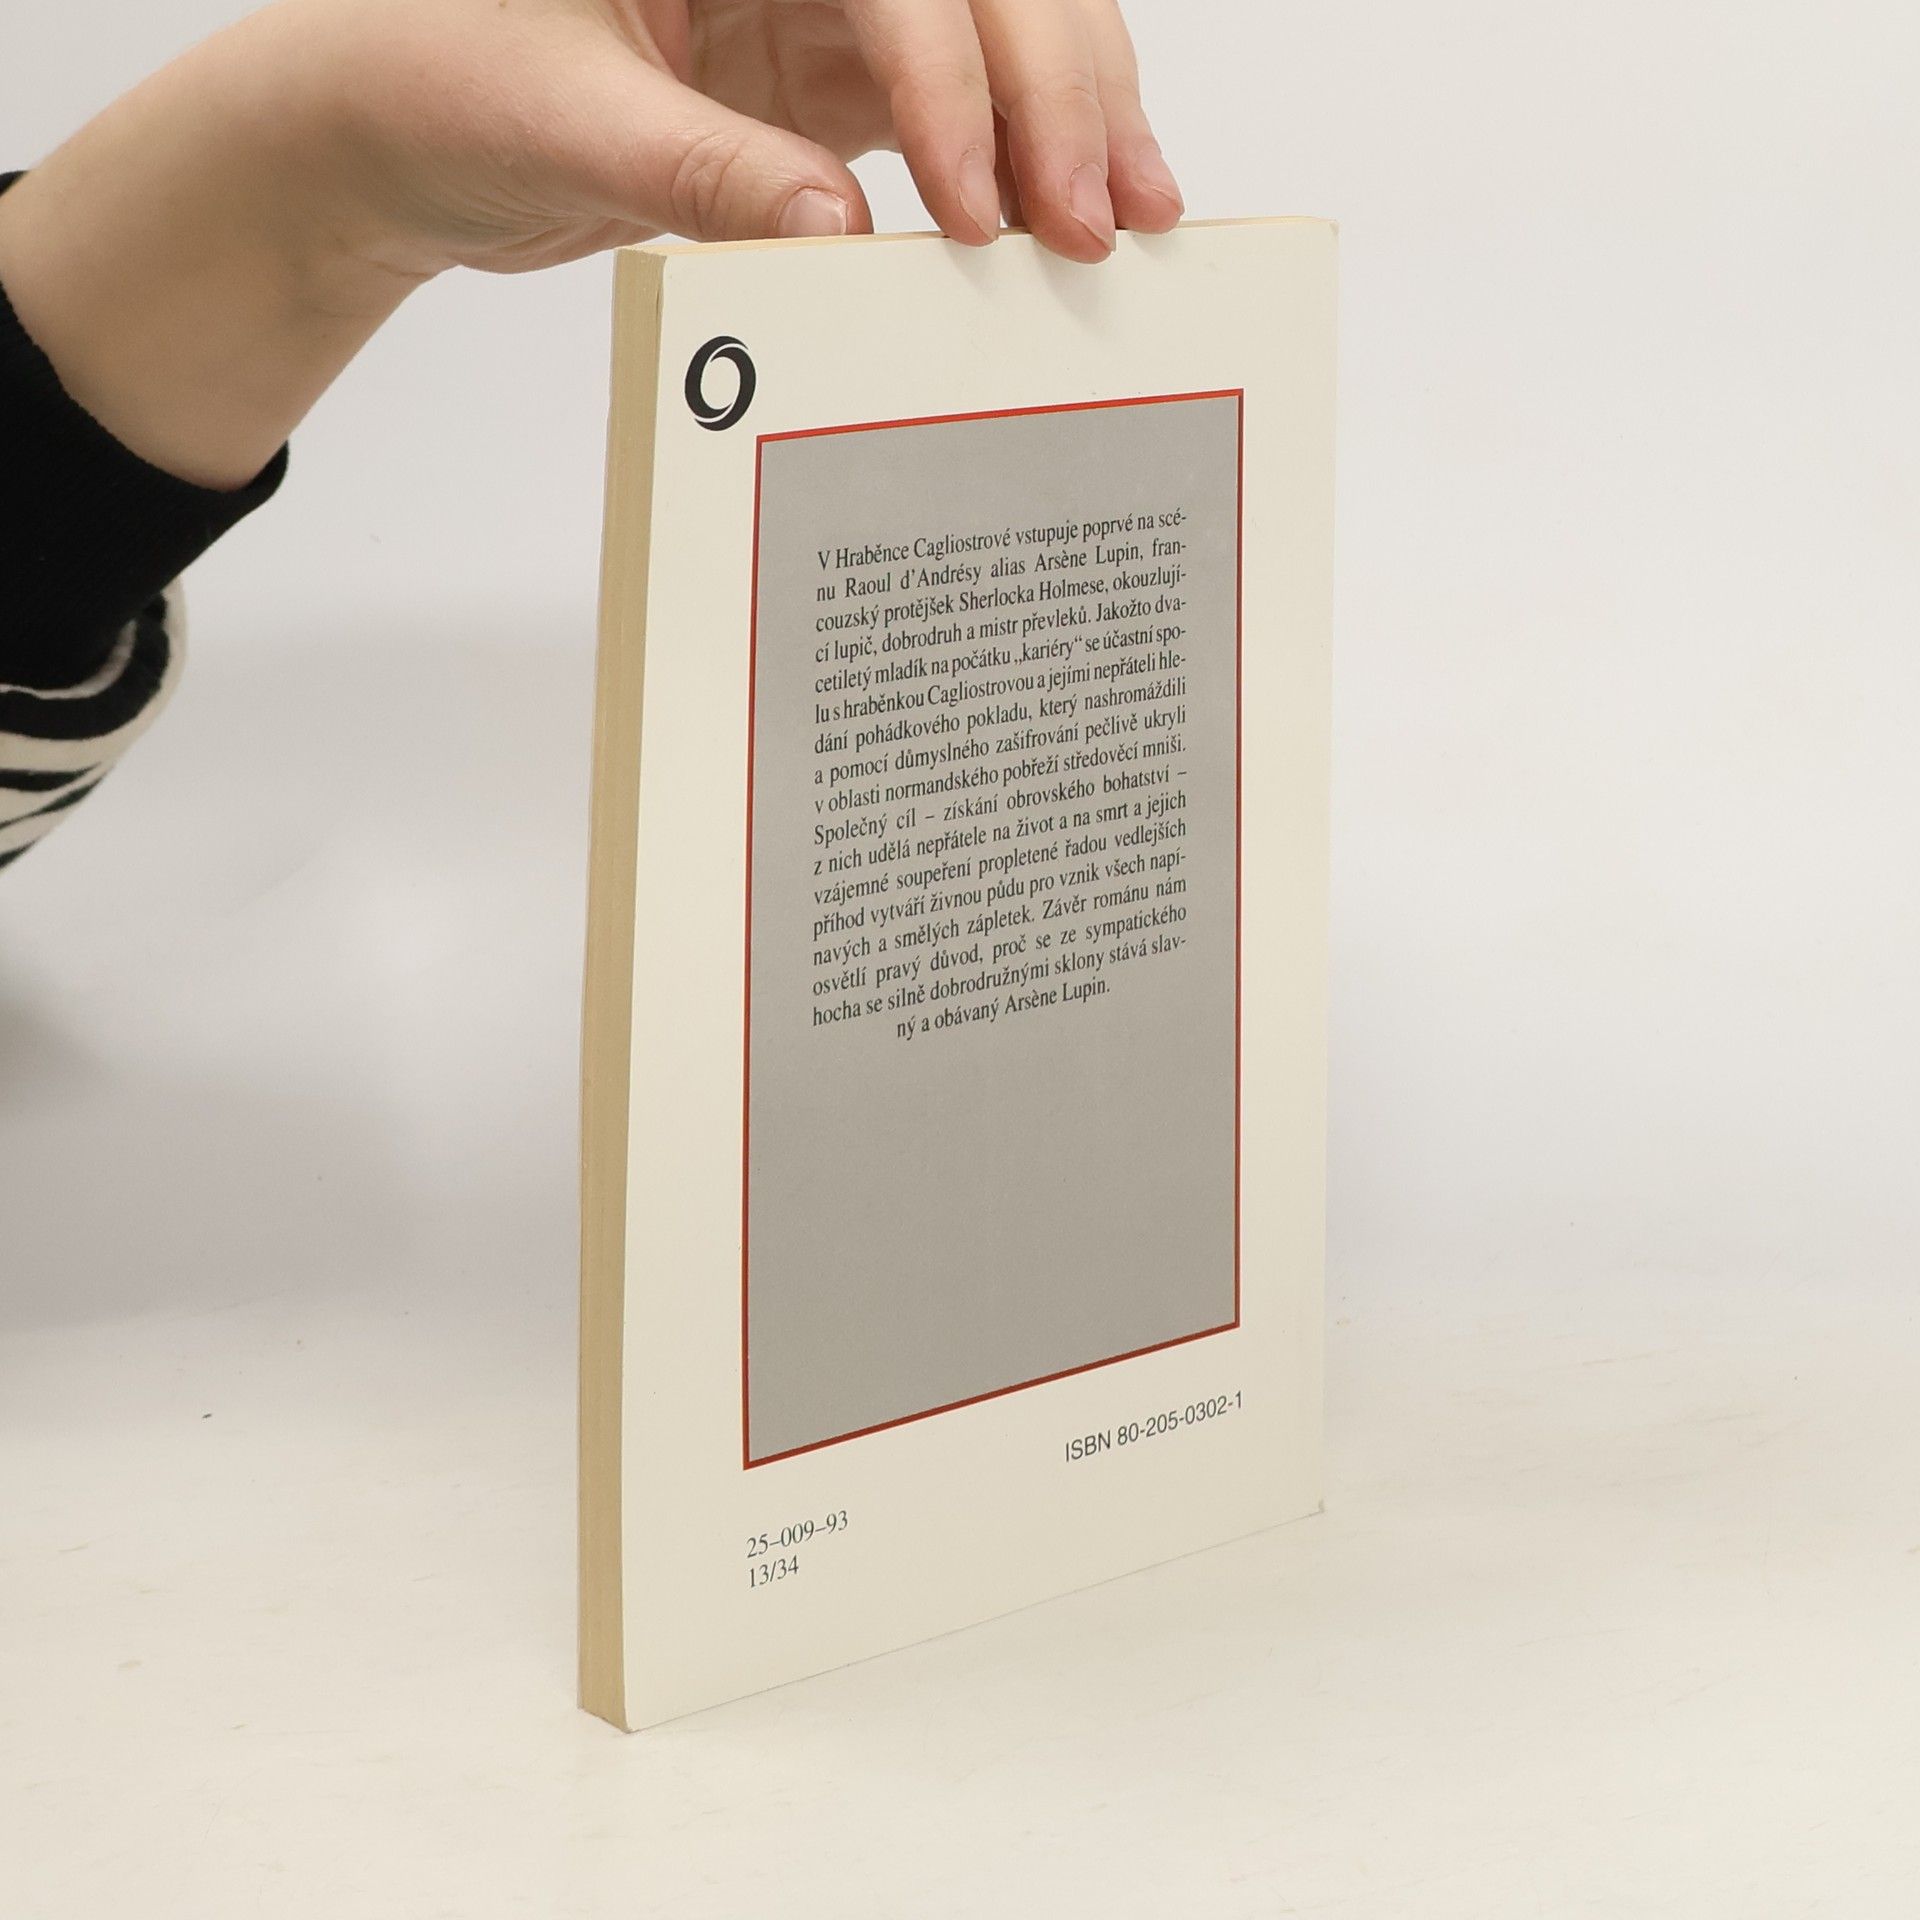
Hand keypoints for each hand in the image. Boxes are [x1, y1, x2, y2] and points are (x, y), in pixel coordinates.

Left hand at [0, 0, 1182, 487]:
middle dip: (1054, 91)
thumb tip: (837, 226)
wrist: (396, 136)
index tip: (979, 204)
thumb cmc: (436, 80)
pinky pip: (956, 109)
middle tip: (1096, 217)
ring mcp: (824, 10)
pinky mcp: (830, 85)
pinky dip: (1021, 158)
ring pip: (996, 31)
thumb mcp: (560, 122)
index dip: (952, 79)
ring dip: (1074, 115)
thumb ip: (701, 171)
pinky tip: (1069, 211)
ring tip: (1132, 214)